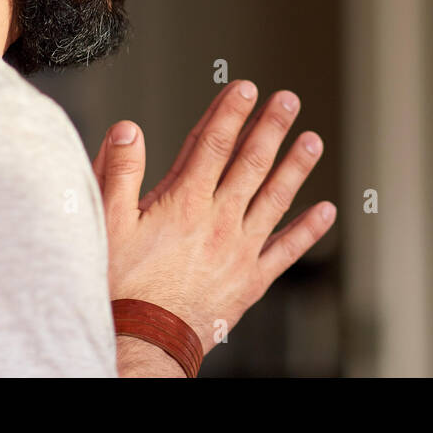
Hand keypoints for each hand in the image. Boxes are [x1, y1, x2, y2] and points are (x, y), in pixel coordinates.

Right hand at [93, 80, 335, 357]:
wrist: (142, 344)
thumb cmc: (120, 289)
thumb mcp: (106, 224)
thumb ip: (118, 173)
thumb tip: (128, 129)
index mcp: (184, 203)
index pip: (212, 144)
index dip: (230, 113)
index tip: (246, 88)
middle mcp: (218, 221)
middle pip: (250, 163)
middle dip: (271, 128)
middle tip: (288, 101)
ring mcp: (239, 250)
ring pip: (274, 199)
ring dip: (296, 167)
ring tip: (313, 141)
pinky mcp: (250, 280)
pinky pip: (286, 250)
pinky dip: (308, 230)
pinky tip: (326, 211)